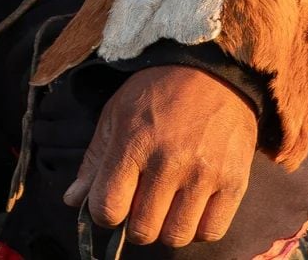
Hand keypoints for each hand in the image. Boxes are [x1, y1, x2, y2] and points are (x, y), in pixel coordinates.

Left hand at [63, 65, 256, 247]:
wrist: (213, 71)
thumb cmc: (157, 92)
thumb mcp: (116, 114)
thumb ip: (95, 160)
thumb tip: (73, 201)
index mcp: (133, 142)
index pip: (108, 207)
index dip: (103, 214)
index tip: (111, 205)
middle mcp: (169, 161)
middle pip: (143, 230)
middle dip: (134, 224)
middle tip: (140, 205)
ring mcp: (204, 174)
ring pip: (176, 236)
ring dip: (166, 229)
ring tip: (166, 207)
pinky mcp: (234, 181)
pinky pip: (211, 231)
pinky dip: (198, 229)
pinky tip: (191, 208)